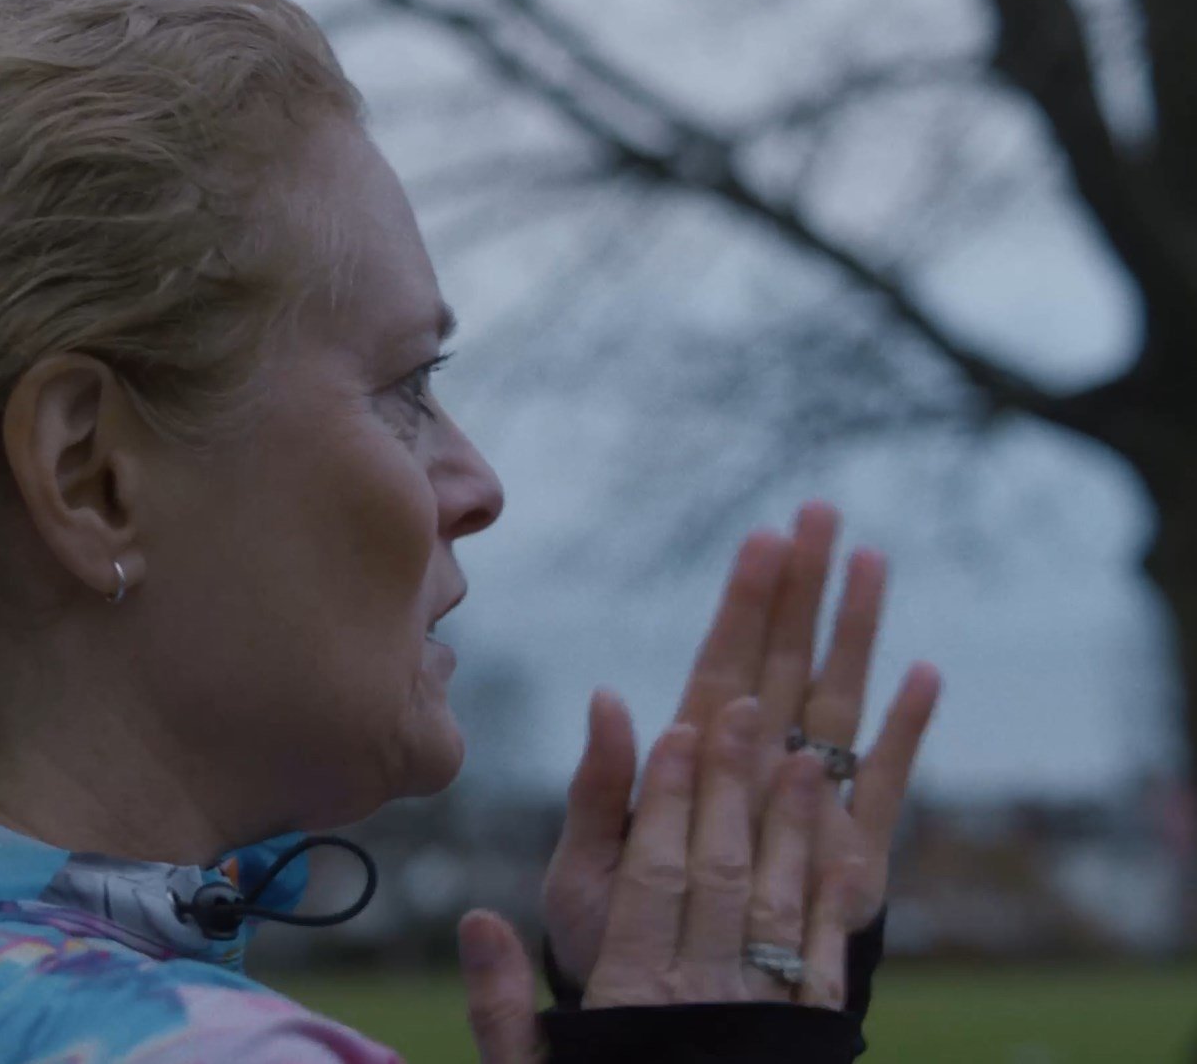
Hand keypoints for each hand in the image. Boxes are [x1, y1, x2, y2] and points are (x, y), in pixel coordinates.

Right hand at [456, 699, 854, 1060]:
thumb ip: (499, 1008)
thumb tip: (479, 920)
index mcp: (634, 997)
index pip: (652, 877)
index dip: (665, 802)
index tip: (672, 732)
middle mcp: (704, 996)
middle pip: (719, 871)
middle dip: (726, 785)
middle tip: (738, 706)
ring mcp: (764, 1017)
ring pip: (779, 901)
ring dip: (790, 824)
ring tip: (798, 752)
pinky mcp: (811, 1039)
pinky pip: (826, 955)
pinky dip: (833, 894)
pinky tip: (841, 843)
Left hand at [543, 502, 940, 985]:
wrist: (668, 1003)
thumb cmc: (619, 930)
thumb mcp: (590, 860)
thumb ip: (600, 784)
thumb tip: (607, 696)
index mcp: (690, 756)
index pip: (721, 661)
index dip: (743, 601)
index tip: (763, 539)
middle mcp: (753, 762)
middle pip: (784, 658)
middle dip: (802, 587)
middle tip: (820, 512)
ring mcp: (806, 798)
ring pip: (835, 697)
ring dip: (854, 631)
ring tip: (871, 561)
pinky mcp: (850, 849)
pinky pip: (883, 778)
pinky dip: (904, 729)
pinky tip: (925, 675)